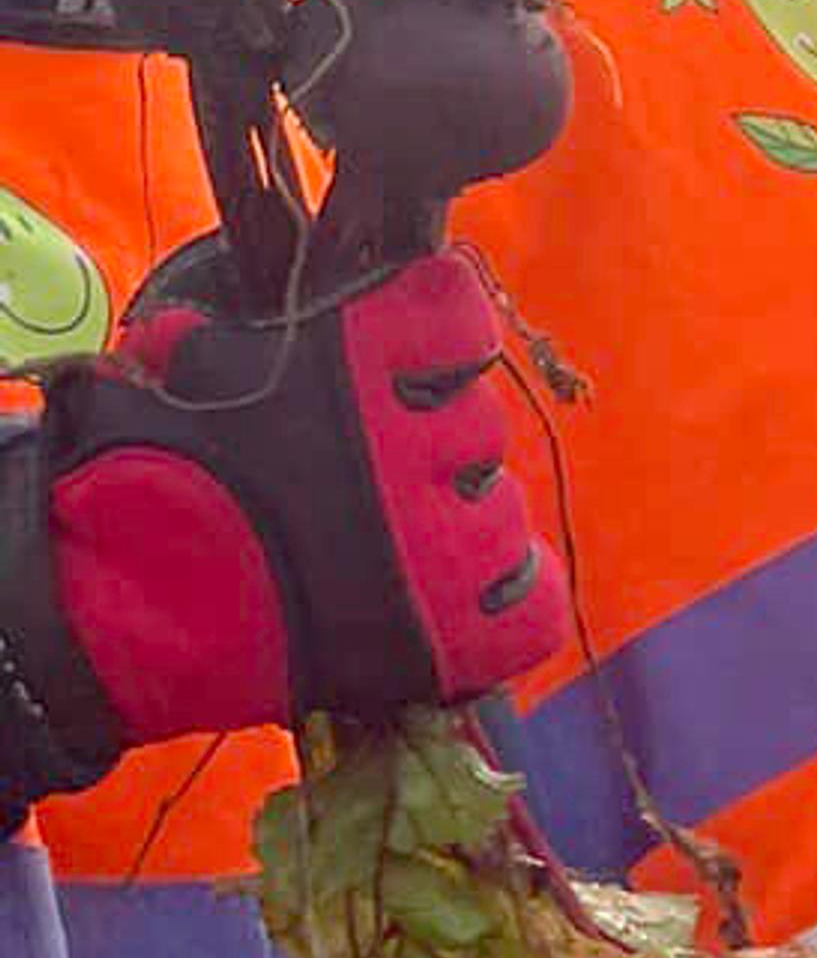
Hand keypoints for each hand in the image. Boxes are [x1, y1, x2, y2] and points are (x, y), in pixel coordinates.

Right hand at [13, 243, 562, 781]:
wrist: (139, 606)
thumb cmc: (155, 474)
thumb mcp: (187, 365)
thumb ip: (253, 334)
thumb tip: (285, 325)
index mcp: (354, 367)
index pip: (457, 315)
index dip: (444, 330)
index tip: (427, 351)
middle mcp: (411, 454)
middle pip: (483, 426)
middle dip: (442, 442)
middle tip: (390, 469)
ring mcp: (442, 553)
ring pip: (506, 514)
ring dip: (466, 522)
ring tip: (406, 538)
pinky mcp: (454, 641)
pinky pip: (535, 609)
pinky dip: (513, 597)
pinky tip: (470, 589)